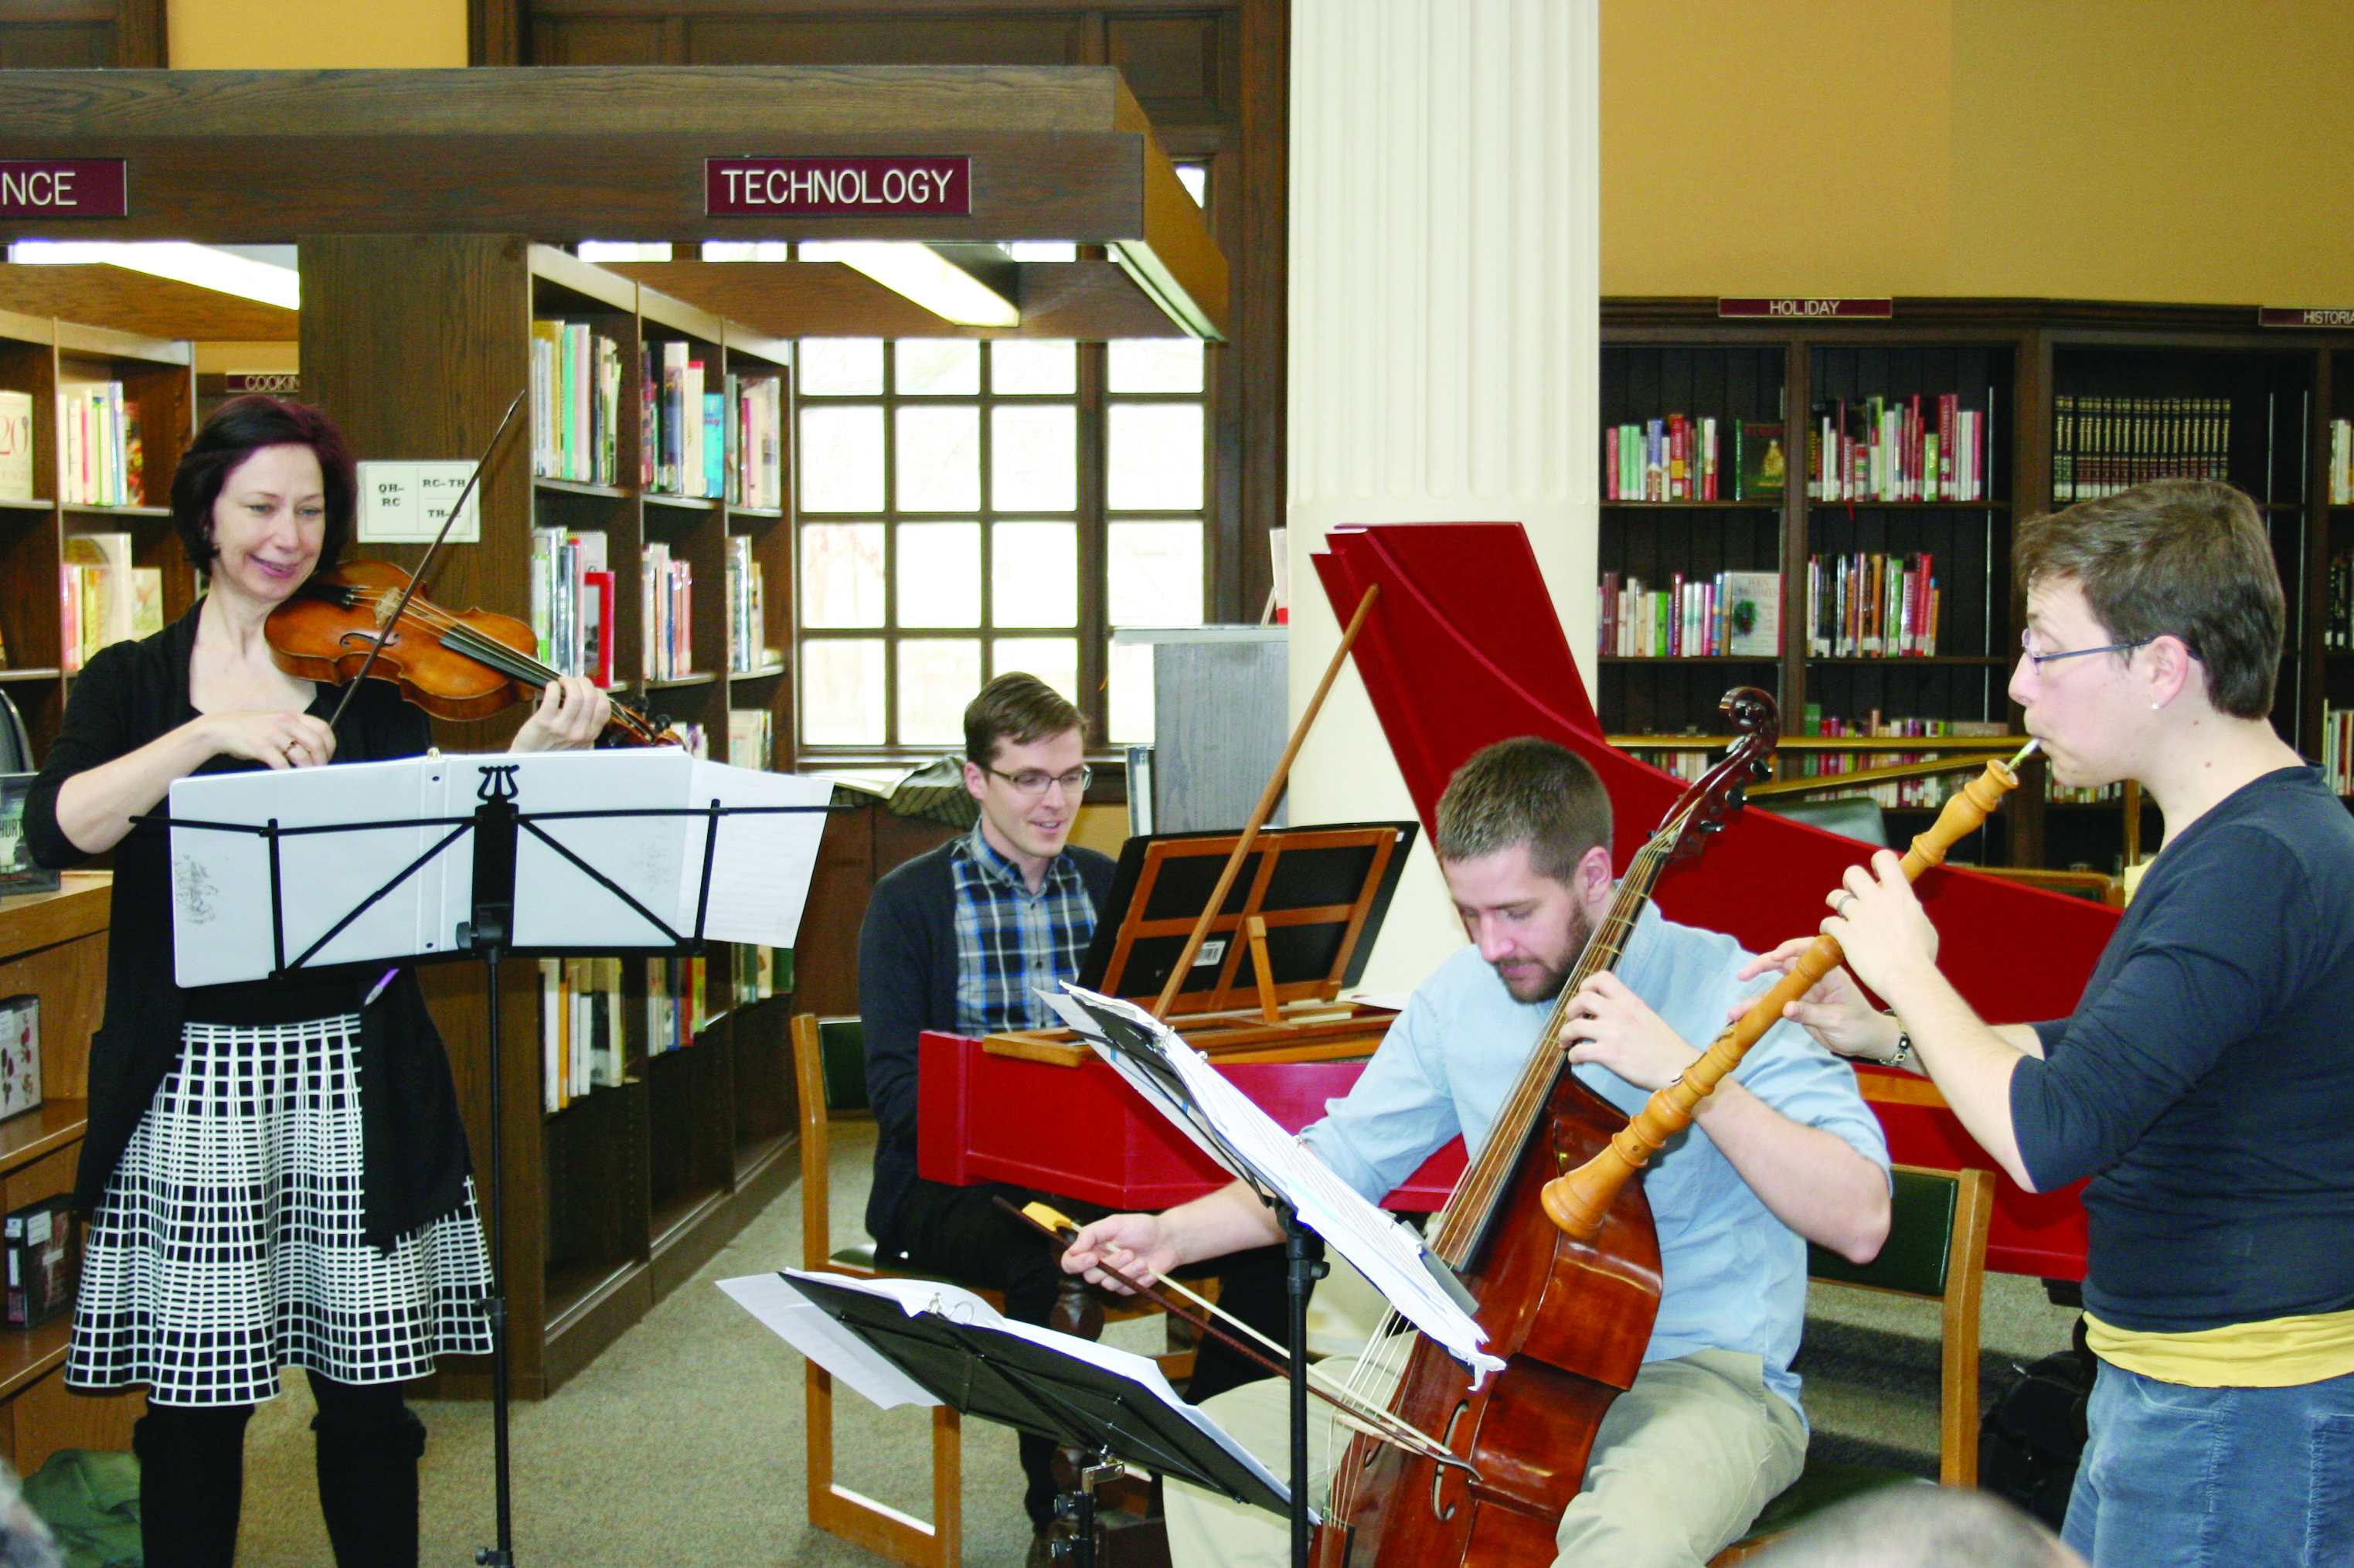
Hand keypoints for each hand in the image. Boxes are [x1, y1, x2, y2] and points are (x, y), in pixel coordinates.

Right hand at [204, 709, 337, 770]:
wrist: (221, 729)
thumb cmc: (251, 727)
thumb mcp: (276, 721)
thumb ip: (295, 730)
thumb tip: (316, 747)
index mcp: (291, 715)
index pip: (322, 728)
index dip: (330, 744)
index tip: (327, 756)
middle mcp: (284, 721)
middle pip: (316, 743)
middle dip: (321, 760)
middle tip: (319, 769)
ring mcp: (272, 733)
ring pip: (301, 754)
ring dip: (306, 768)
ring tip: (305, 775)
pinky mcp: (259, 745)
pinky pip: (280, 762)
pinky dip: (287, 772)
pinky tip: (288, 775)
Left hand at [512, 676, 610, 751]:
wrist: (531, 759)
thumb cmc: (553, 748)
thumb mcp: (579, 741)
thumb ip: (588, 724)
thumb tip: (593, 699)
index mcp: (590, 734)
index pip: (603, 706)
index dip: (597, 691)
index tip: (587, 689)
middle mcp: (580, 732)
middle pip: (590, 696)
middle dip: (582, 682)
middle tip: (573, 681)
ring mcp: (562, 728)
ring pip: (575, 695)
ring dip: (569, 682)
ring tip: (562, 682)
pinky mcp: (544, 722)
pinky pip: (553, 697)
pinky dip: (553, 686)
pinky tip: (551, 687)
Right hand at [1062, 1212, 1177, 1296]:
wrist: (1168, 1239)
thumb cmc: (1141, 1228)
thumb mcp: (1115, 1223)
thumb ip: (1091, 1233)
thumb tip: (1074, 1249)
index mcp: (1092, 1248)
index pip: (1070, 1262)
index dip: (1076, 1264)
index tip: (1093, 1258)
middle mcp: (1100, 1264)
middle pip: (1090, 1276)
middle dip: (1111, 1265)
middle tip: (1129, 1252)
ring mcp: (1114, 1277)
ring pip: (1109, 1284)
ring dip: (1127, 1272)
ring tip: (1141, 1260)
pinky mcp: (1128, 1287)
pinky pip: (1125, 1290)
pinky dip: (1137, 1279)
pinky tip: (1147, 1268)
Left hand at [1561, 971, 1699, 1092]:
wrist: (1679, 1068)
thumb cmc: (1665, 1047)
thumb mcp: (1647, 1017)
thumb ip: (1627, 1011)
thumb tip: (1605, 1014)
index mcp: (1631, 1002)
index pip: (1603, 977)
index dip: (1587, 985)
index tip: (1585, 997)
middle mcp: (1620, 1013)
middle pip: (1582, 998)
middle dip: (1571, 1009)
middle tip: (1573, 1021)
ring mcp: (1614, 1033)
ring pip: (1574, 1026)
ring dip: (1565, 1034)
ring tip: (1567, 1042)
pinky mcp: (1610, 1055)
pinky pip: (1579, 1051)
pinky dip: (1573, 1055)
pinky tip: (1578, 1060)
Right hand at [1735, 937, 1901, 1061]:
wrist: (1867, 1042)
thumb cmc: (1860, 1027)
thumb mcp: (1838, 1020)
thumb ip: (1812, 1013)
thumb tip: (1785, 1008)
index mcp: (1829, 973)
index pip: (1808, 951)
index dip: (1790, 949)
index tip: (1775, 957)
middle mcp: (1813, 978)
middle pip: (1784, 965)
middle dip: (1761, 968)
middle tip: (1743, 975)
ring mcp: (1804, 992)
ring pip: (1775, 989)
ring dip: (1755, 999)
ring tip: (1734, 1013)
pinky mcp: (1798, 1006)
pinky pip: (1775, 1005)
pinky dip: (1760, 1012)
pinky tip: (1744, 1019)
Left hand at [1821, 849, 1939, 999]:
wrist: (1907, 977)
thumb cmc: (1920, 957)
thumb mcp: (1923, 925)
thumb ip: (1910, 909)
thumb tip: (1905, 905)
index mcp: (1900, 894)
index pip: (1884, 858)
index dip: (1877, 863)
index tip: (1876, 875)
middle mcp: (1877, 900)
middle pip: (1852, 872)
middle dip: (1850, 882)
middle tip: (1854, 896)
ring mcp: (1859, 916)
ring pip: (1834, 896)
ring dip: (1836, 904)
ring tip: (1843, 916)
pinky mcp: (1845, 934)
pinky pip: (1827, 922)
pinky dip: (1828, 928)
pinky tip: (1835, 934)